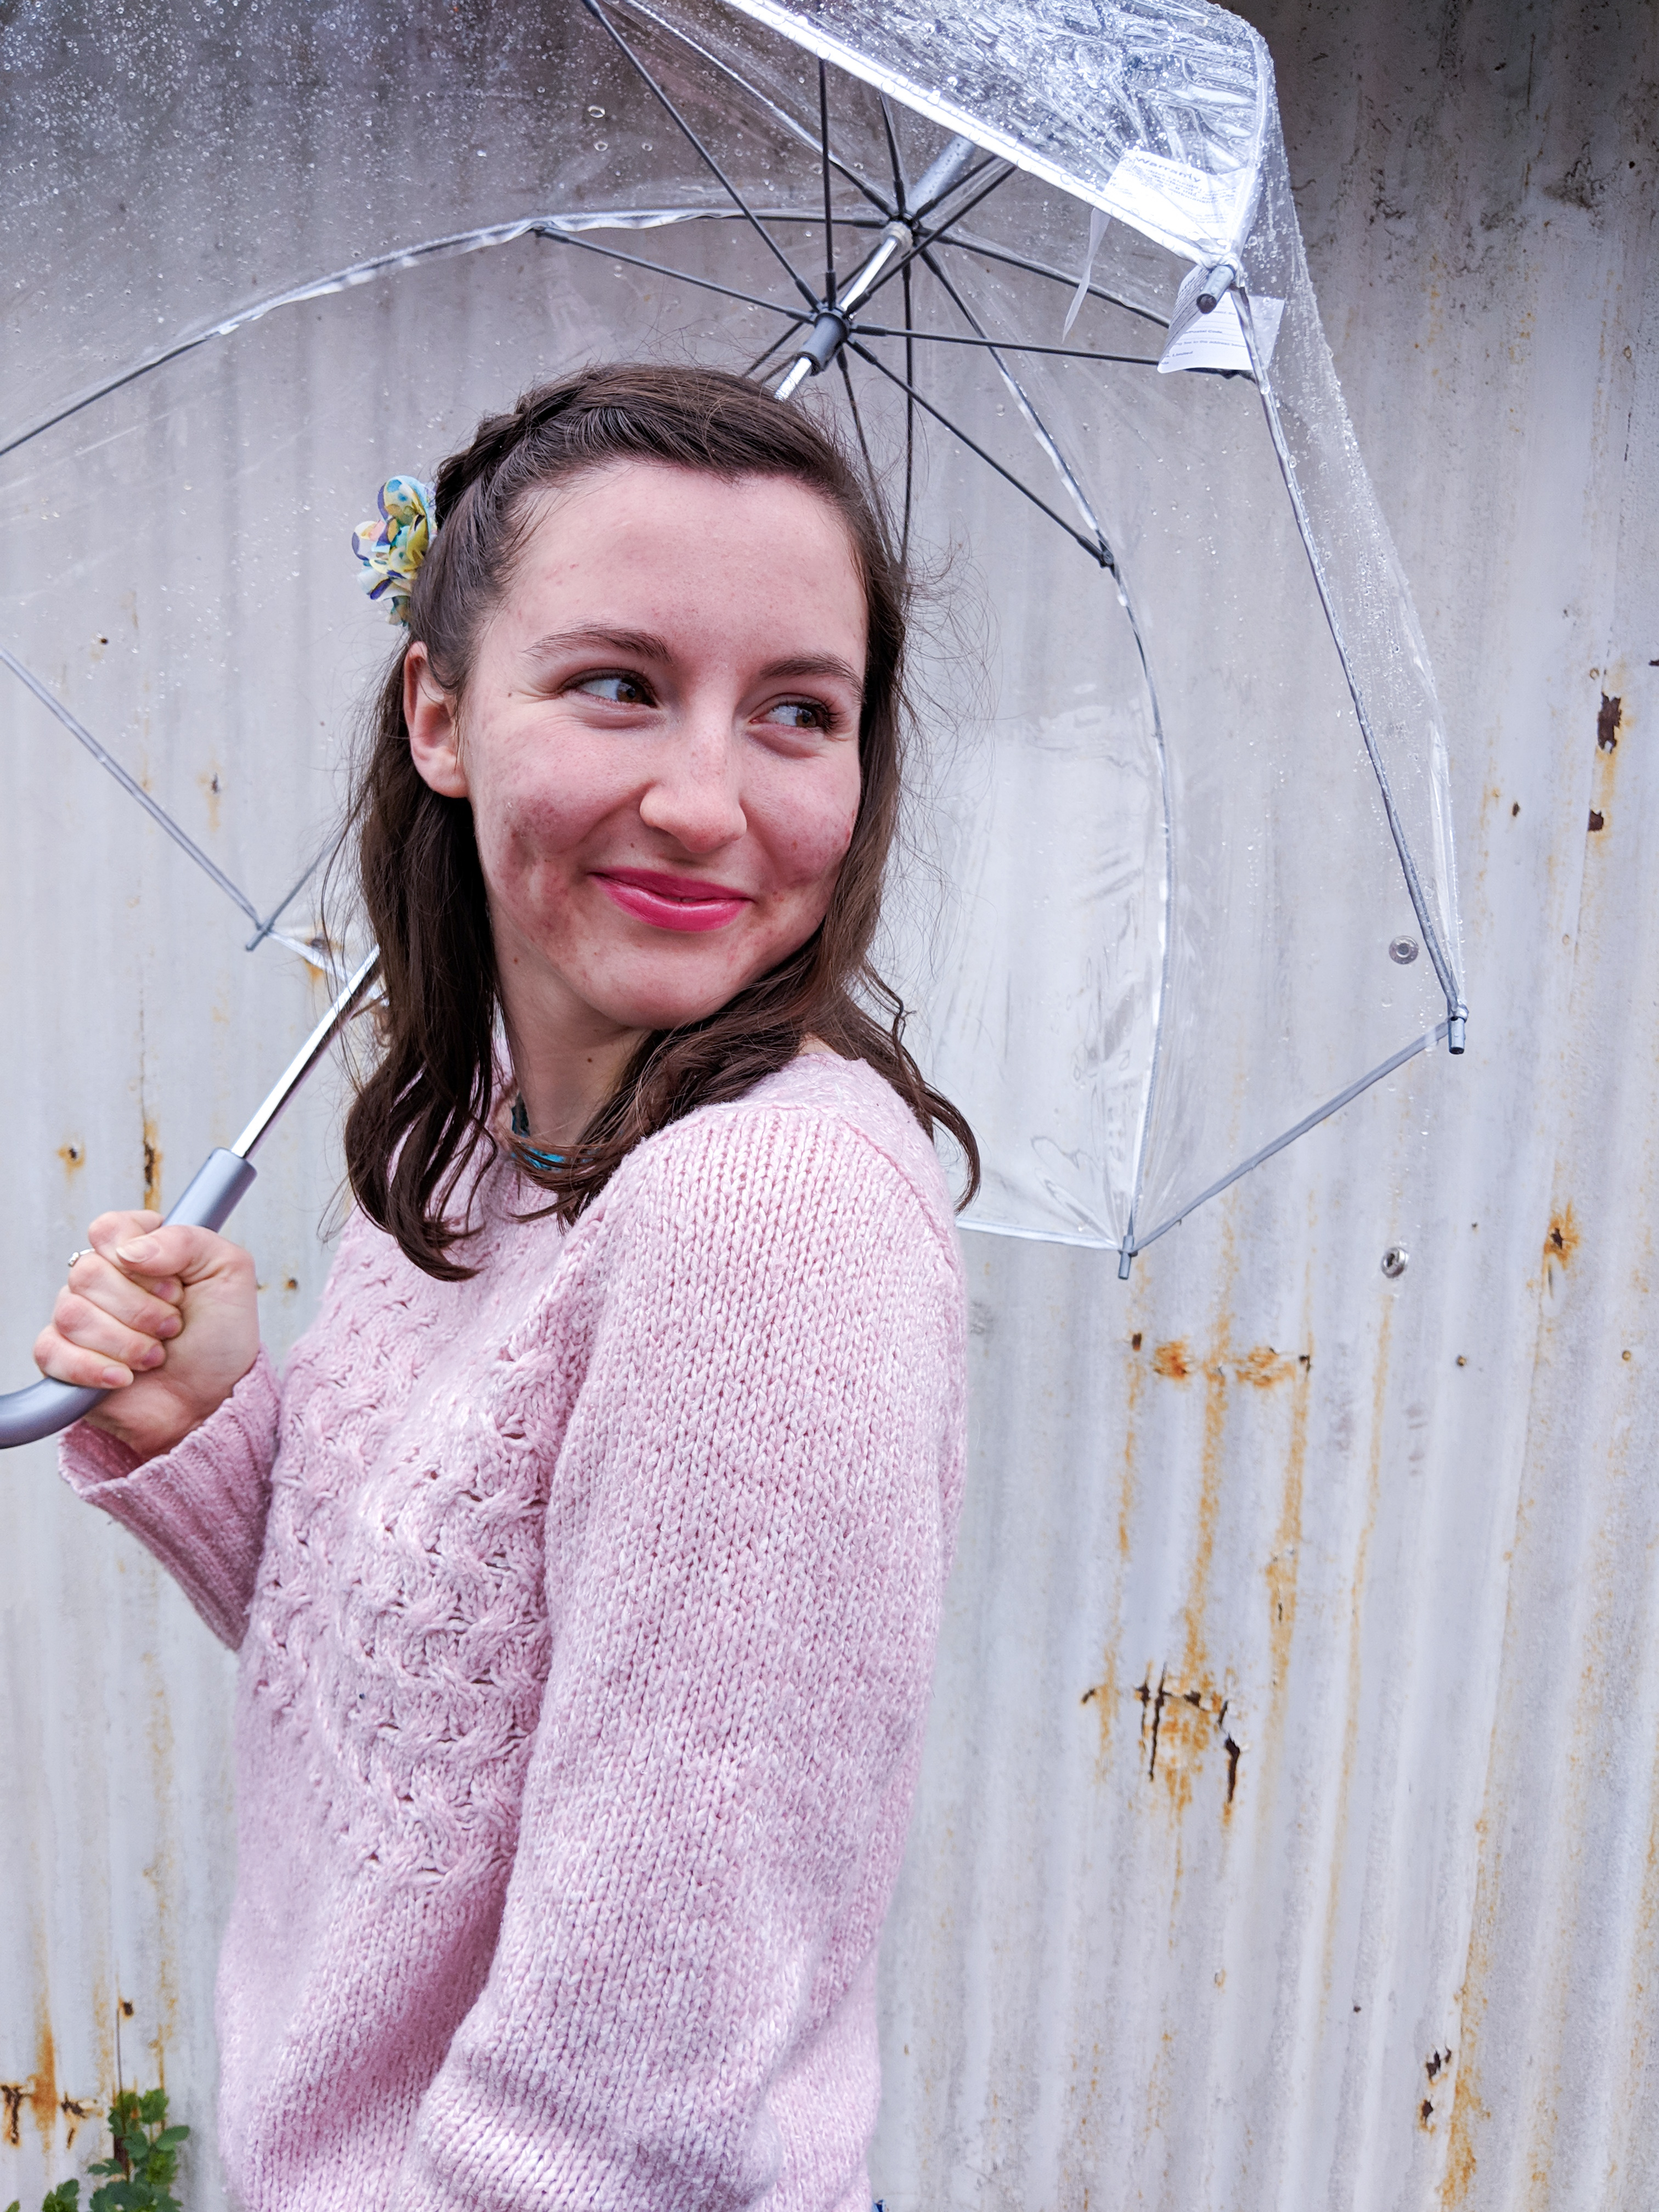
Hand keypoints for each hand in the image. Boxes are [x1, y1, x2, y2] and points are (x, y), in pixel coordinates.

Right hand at [34, 1211, 260, 1460]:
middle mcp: (104, 1282)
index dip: (139, 1257)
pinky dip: (95, 1368)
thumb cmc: (221, 1338)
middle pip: (88, 1273)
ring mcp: (81, 1319)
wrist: (213, 1400)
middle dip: (141, 1308)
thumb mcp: (228, 1272)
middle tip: (172, 1327)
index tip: (176, 1285)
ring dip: (127, 1342)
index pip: (108, 1229)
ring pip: (73, 1313)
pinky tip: (125, 1378)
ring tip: (156, 1356)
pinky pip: (52, 1352)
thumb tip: (131, 1250)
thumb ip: (187, 1240)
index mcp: (139, 1252)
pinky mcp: (63, 1359)